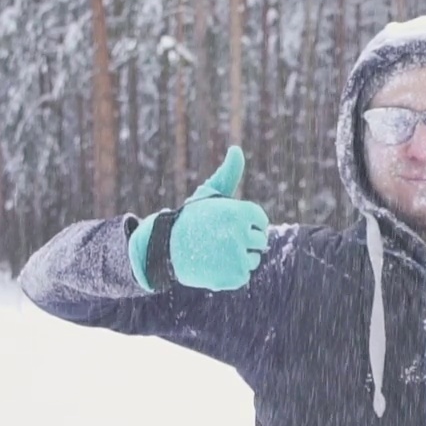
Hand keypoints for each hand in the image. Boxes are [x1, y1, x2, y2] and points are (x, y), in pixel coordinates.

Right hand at [128, 146, 269, 291]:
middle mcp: (240, 233)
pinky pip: (244, 275)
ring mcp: (237, 256)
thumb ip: (228, 174)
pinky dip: (231, 274)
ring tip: (216, 252)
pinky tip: (214, 266)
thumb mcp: (209, 193)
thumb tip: (236, 149)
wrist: (166, 248)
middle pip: (260, 240)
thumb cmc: (191, 219)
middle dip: (243, 240)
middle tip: (219, 240)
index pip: (260, 220)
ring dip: (238, 258)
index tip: (227, 225)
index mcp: (239, 212)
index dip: (245, 223)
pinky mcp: (234, 276)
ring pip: (254, 259)